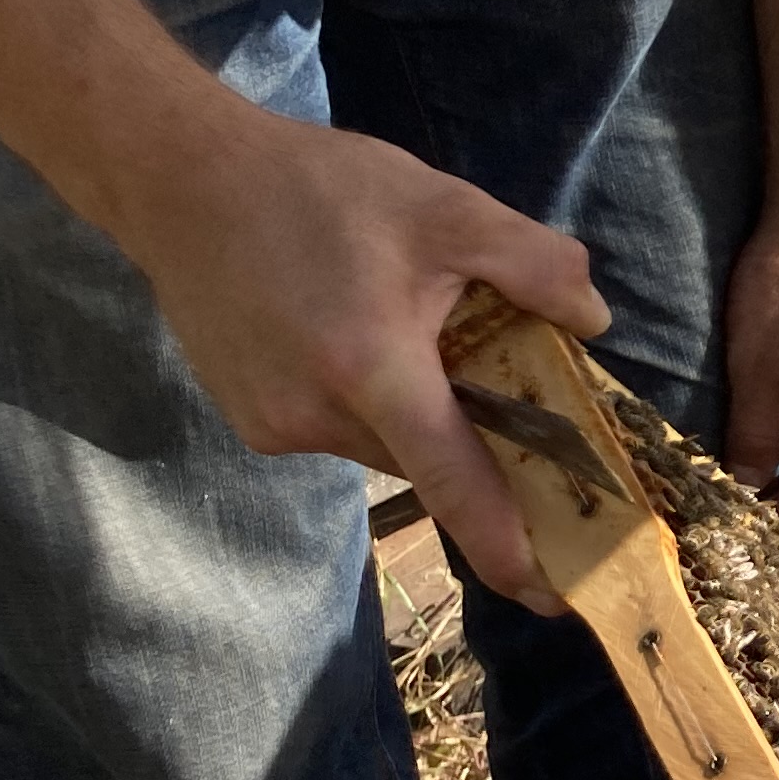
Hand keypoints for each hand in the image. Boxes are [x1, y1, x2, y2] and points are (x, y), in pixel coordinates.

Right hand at [110, 102, 610, 616]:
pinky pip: (341, 428)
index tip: (553, 596)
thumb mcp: (446, 208)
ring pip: (385, 443)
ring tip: (411, 328)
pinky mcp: (251, 420)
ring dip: (417, 410)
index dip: (507, 543)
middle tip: (509, 389)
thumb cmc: (321, 191)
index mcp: (372, 370)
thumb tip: (593, 322)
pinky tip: (357, 330)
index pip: (456, 480)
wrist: (185, 184)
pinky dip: (370, 399)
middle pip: (427, 456)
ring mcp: (275, 427)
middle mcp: (316, 418)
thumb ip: (533, 263)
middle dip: (475, 439)